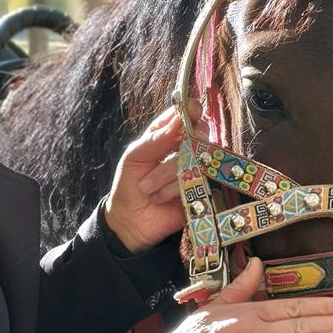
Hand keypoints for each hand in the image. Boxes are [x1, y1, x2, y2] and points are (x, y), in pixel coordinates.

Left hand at [103, 100, 209, 252]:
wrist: (130, 221)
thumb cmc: (129, 185)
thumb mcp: (133, 158)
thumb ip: (153, 140)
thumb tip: (176, 121)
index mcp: (166, 136)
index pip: (183, 115)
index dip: (189, 110)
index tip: (191, 111)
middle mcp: (185, 149)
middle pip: (197, 135)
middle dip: (175, 150)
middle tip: (152, 164)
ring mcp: (196, 169)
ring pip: (195, 159)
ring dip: (165, 175)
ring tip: (147, 189)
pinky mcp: (202, 191)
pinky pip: (198, 182)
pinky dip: (175, 189)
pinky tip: (160, 198)